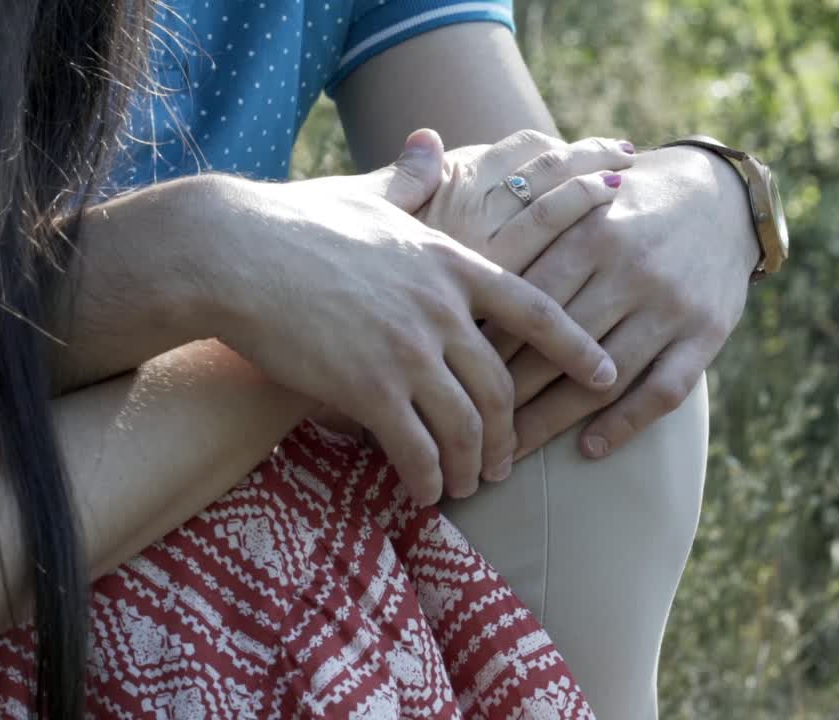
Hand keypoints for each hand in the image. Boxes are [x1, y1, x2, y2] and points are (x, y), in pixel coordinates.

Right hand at [196, 132, 617, 504]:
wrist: (233, 253)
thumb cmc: (295, 223)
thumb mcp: (365, 196)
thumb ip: (408, 181)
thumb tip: (429, 140)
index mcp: (449, 263)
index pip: (534, 309)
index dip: (576, 347)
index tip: (605, 374)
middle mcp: (441, 309)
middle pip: (501, 385)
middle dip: (509, 433)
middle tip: (505, 462)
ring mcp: (408, 351)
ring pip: (466, 426)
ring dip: (472, 465)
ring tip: (466, 486)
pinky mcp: (368, 389)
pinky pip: (416, 449)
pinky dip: (428, 479)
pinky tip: (426, 495)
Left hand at [485, 146, 761, 458]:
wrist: (723, 198)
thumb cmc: (628, 202)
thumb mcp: (582, 199)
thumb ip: (532, 229)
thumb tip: (466, 275)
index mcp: (593, 233)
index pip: (529, 302)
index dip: (488, 345)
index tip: (455, 377)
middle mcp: (633, 270)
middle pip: (559, 344)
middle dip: (509, 390)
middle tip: (471, 424)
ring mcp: (672, 307)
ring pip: (604, 376)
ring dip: (554, 419)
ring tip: (513, 449)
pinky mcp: (708, 334)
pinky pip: (665, 391)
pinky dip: (625, 424)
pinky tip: (589, 449)